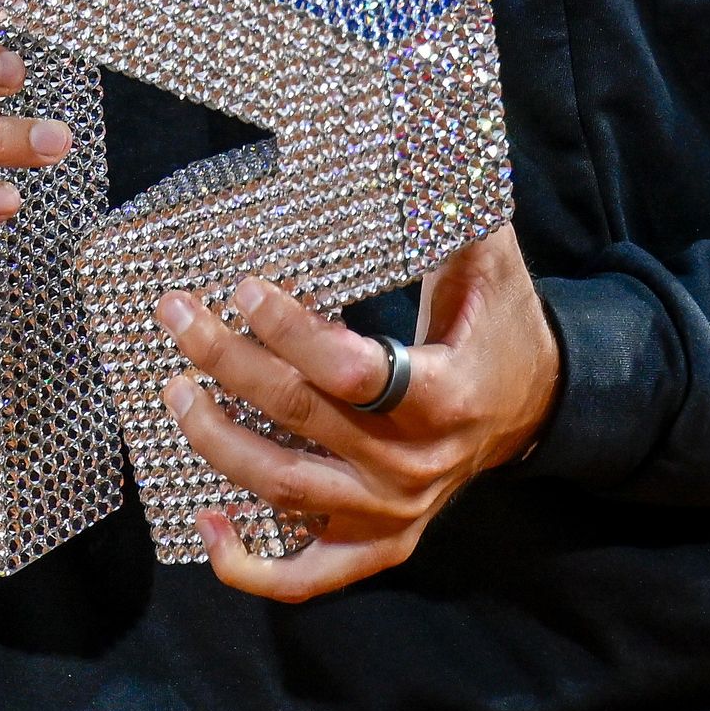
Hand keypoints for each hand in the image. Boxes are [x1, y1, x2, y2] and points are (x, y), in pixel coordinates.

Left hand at [155, 222, 558, 601]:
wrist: (536, 410)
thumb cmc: (501, 325)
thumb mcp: (491, 262)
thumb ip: (451, 207)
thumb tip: (416, 134)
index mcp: (446, 396)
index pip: (353, 372)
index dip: (291, 333)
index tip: (244, 288)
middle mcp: (416, 465)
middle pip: (301, 421)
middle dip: (227, 363)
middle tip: (177, 315)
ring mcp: (394, 514)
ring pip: (286, 489)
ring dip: (217, 442)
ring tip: (173, 389)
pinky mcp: (379, 544)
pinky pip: (306, 577)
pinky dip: (249, 565)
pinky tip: (206, 522)